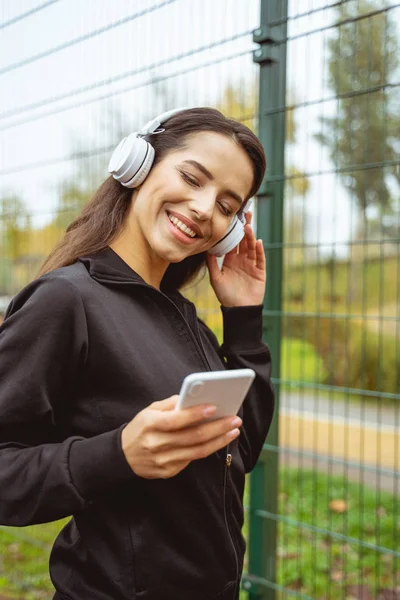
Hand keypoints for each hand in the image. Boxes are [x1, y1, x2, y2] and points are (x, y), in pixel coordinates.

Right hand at [121, 396, 241, 478]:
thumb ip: (170, 404)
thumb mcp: (149, 411)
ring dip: (219, 440)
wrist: (122, 456)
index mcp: (150, 424)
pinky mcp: (168, 471)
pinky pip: (192, 459)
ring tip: (233, 430)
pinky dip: (208, 449)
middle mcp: (156, 444)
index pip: (176, 420)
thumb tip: (193, 398)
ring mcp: (163, 460)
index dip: (196, 414)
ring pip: (198, 451)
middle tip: (235, 419)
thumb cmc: (140, 428)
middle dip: (217, 427)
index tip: (214, 407)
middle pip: (193, 437)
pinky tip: (219, 440)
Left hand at [206, 211, 265, 306]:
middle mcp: (242, 260)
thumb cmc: (225, 296)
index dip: (233, 231)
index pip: (232, 242)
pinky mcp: (260, 272)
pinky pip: (260, 259)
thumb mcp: (215, 278)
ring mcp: (252, 265)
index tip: (232, 218)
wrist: (238, 310)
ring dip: (250, 237)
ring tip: (248, 226)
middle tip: (245, 213)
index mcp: (231, 260)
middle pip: (244, 240)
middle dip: (245, 227)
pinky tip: (258, 242)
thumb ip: (211, 263)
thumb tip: (206, 248)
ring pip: (252, 247)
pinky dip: (259, 250)